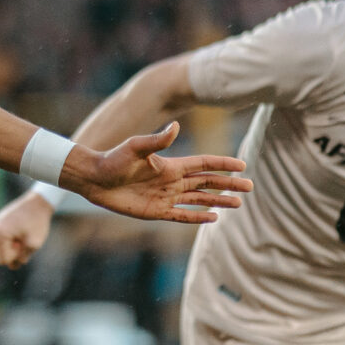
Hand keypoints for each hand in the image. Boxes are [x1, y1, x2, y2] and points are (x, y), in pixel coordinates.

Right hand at [0, 190, 57, 268]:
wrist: (36, 204)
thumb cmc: (36, 223)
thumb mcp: (34, 244)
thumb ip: (22, 259)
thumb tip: (12, 266)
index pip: (3, 260)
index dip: (16, 257)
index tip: (23, 244)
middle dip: (12, 253)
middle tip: (23, 240)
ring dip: (10, 247)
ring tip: (20, 235)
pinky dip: (7, 242)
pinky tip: (15, 232)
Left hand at [72, 121, 253, 224]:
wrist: (94, 179)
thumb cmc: (113, 160)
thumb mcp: (136, 147)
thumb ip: (158, 140)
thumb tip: (176, 126)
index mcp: (171, 165)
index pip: (204, 164)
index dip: (223, 165)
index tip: (242, 165)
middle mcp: (172, 181)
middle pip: (208, 183)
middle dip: (229, 185)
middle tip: (250, 187)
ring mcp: (166, 197)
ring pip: (199, 199)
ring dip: (219, 201)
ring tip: (238, 204)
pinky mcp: (157, 212)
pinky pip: (183, 215)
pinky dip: (198, 217)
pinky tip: (214, 218)